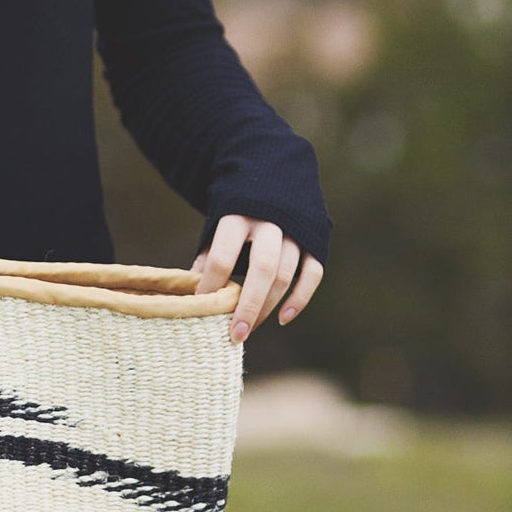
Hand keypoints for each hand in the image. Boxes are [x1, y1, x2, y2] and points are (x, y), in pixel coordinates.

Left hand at [194, 216, 324, 343]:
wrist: (274, 176)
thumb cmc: (239, 211)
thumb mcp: (218, 225)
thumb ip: (209, 256)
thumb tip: (196, 295)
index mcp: (237, 216)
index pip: (223, 256)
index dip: (211, 285)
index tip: (201, 306)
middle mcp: (269, 223)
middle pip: (262, 269)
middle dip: (248, 305)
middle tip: (235, 334)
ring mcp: (295, 231)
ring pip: (285, 275)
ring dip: (268, 306)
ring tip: (250, 328)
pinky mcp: (315, 240)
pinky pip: (312, 274)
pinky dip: (300, 299)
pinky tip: (283, 318)